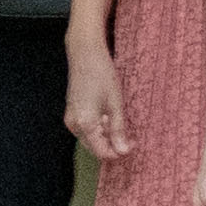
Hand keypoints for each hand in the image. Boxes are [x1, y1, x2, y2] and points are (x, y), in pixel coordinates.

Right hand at [64, 25, 130, 160]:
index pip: (102, 152)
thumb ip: (119, 130)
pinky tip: (109, 115)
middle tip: (130, 135)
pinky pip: (86, 129)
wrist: (85, 54)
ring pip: (91, 139)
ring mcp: (71, 119)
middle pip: (95, 148)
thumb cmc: (102, 75)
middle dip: (113, 145)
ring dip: (107, 136)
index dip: (119, 151)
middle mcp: (74, 125)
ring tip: (119, 120)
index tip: (134, 142)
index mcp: (85, 124)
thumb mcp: (116, 104)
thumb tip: (123, 151)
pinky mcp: (72, 113)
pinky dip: (99, 128)